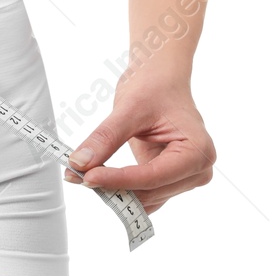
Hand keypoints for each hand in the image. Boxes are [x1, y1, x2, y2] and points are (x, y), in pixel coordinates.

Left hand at [62, 74, 214, 213]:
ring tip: (85, 174)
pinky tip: (100, 176)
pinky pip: (145, 194)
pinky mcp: (170, 179)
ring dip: (116, 191)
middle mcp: (198, 170)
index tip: (87, 178)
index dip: (118, 180)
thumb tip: (79, 164)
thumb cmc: (153, 86)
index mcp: (197, 151)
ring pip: (146, 198)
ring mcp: (186, 177)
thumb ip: (105, 138)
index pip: (153, 177)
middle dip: (114, 186)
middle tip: (77, 176)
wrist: (162, 77)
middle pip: (150, 191)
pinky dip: (122, 189)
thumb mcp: (127, 108)